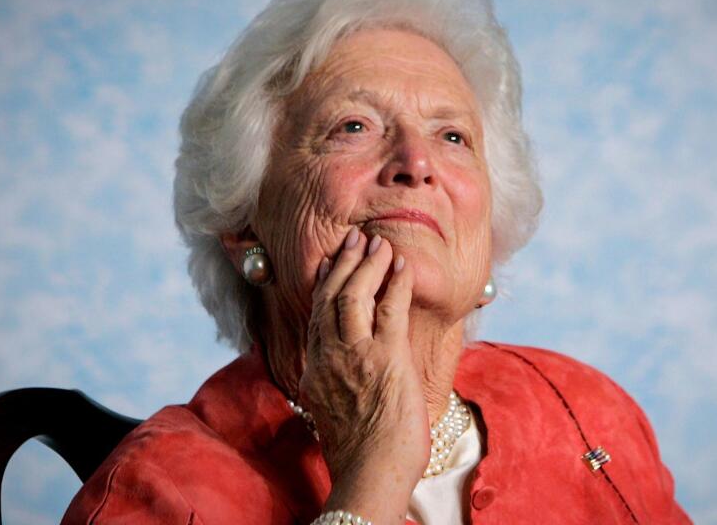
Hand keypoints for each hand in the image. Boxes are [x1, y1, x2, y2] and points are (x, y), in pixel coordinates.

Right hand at [299, 227, 429, 520]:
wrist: (371, 476)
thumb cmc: (359, 454)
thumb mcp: (331, 413)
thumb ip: (330, 385)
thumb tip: (336, 376)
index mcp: (314, 369)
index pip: (316, 315)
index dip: (325, 283)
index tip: (333, 261)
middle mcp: (328, 357)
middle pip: (329, 297)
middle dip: (344, 263)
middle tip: (357, 240)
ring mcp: (354, 356)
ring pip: (352, 296)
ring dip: (367, 265)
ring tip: (379, 244)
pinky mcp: (385, 359)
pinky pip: (389, 309)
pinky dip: (396, 283)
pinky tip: (403, 266)